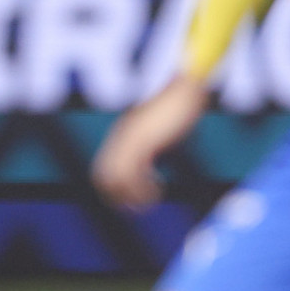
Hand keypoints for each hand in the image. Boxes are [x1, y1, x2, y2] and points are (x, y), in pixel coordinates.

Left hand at [91, 75, 209, 210]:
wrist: (186, 83)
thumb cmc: (179, 104)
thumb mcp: (161, 127)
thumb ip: (153, 140)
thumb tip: (156, 152)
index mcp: (124, 135)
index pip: (103, 169)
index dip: (114, 189)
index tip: (134, 198)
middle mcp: (123, 137)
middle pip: (103, 177)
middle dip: (117, 197)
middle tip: (139, 207)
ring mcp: (131, 139)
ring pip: (116, 178)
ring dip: (132, 196)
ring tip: (151, 201)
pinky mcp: (144, 141)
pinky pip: (134, 173)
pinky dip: (143, 190)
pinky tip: (159, 191)